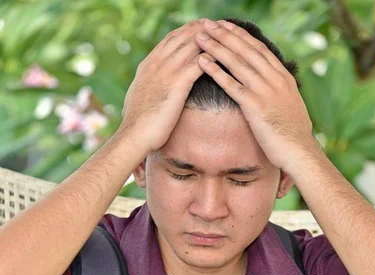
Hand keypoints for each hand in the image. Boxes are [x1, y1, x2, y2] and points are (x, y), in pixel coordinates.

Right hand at [120, 20, 214, 154]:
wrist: (134, 135)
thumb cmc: (137, 124)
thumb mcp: (141, 97)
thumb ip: (148, 87)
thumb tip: (150, 89)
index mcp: (148, 64)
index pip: (171, 39)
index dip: (188, 31)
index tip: (201, 28)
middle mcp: (157, 63)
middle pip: (184, 36)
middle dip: (203, 29)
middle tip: (220, 26)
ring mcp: (167, 71)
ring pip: (193, 45)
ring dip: (211, 39)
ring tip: (227, 37)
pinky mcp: (178, 84)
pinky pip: (200, 63)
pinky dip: (213, 57)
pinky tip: (225, 58)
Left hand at [195, 20, 315, 171]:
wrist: (300, 151)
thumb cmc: (293, 135)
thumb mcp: (289, 106)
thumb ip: (279, 93)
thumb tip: (272, 89)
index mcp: (284, 77)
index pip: (258, 49)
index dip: (240, 35)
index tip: (225, 25)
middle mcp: (275, 79)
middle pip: (245, 50)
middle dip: (224, 35)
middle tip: (207, 24)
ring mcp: (265, 91)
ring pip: (236, 63)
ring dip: (216, 47)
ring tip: (199, 37)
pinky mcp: (255, 106)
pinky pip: (231, 85)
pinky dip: (216, 71)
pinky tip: (202, 62)